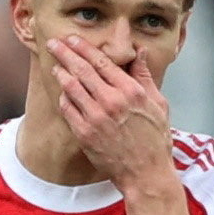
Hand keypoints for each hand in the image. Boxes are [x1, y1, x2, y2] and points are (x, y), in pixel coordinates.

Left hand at [48, 36, 179, 195]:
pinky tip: (63, 92)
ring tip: (55, 65)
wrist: (146, 174)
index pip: (102, 62)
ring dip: (61, 73)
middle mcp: (111, 102)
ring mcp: (96, 118)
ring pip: (71, 87)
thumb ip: (145, 77)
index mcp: (131, 92)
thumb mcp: (159, 105)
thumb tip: (140, 53)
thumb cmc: (155, 140)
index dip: (84, 48)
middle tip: (54, 43)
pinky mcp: (85, 133)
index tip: (73, 39)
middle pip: (82, 70)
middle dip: (65, 53)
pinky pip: (68, 109)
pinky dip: (64, 97)